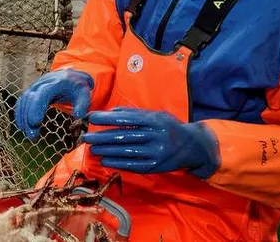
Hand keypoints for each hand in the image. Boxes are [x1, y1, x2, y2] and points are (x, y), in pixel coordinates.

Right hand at [14, 68, 92, 140]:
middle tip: (33, 136)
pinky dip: (20, 115)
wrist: (69, 77)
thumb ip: (82, 105)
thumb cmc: (76, 87)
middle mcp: (41, 83)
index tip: (35, 122)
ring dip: (23, 119)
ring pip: (23, 102)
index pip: (41, 94)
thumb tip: (77, 116)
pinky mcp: (30, 93)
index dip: (35, 107)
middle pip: (29, 99)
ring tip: (30, 135)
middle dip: (28, 118)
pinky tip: (23, 127)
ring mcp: (33, 87)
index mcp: (54, 83)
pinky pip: (21, 103)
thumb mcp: (84, 94)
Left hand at [83, 107, 219, 177]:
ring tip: (92, 149)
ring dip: (106, 151)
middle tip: (86, 137)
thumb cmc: (169, 127)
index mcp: (154, 120)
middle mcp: (156, 136)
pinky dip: (117, 163)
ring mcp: (156, 152)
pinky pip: (133, 165)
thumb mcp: (155, 115)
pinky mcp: (156, 167)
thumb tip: (109, 112)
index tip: (91, 118)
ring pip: (126, 151)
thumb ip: (133, 113)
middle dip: (102, 137)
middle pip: (124, 136)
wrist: (193, 146)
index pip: (126, 119)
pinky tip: (105, 161)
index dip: (107, 119)